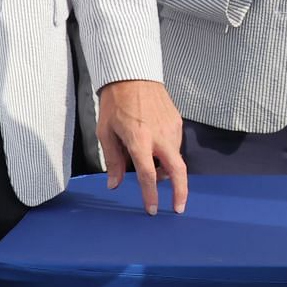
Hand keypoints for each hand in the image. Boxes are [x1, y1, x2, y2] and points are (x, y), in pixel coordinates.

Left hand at [97, 79, 187, 215]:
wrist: (133, 76)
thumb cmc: (115, 104)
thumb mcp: (106, 133)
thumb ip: (113, 160)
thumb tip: (114, 184)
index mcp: (139, 140)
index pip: (147, 174)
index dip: (150, 194)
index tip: (152, 210)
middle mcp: (160, 135)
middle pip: (177, 170)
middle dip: (180, 192)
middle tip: (178, 208)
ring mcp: (172, 128)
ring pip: (176, 158)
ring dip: (168, 170)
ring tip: (154, 170)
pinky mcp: (178, 121)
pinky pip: (176, 145)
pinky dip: (168, 154)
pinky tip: (156, 150)